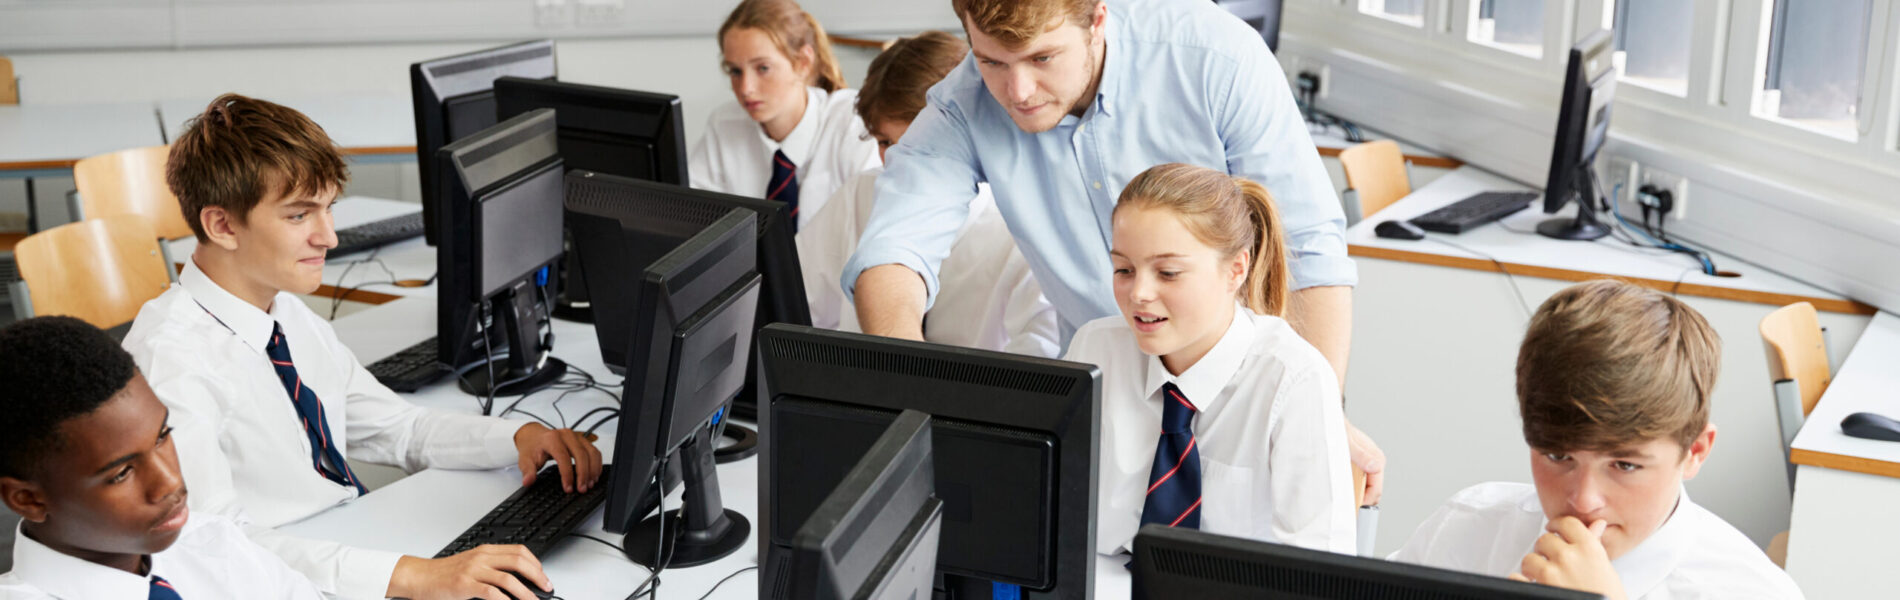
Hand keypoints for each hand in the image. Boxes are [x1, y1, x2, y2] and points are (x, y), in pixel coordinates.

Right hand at [388, 545, 548, 599]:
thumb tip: (518, 580)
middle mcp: (482, 557)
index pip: (519, 551)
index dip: (536, 563)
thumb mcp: (472, 564)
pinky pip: (491, 592)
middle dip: (537, 576)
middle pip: (518, 561)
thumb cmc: (445, 573)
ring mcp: (473, 570)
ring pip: (508, 578)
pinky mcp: (464, 584)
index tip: (544, 576)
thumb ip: (493, 568)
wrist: (419, 576)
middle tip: (546, 588)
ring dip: (526, 592)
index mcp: (486, 550)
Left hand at [514, 423, 603, 492]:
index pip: (563, 457)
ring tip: (590, 484)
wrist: (535, 436)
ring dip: (593, 470)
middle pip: (581, 454)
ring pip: (591, 452)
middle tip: (582, 489)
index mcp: (552, 439)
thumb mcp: (525, 460)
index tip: (568, 488)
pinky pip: (595, 451)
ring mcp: (576, 437)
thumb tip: (528, 481)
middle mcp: (566, 435)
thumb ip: (528, 471)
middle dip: (583, 474)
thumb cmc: (532, 448)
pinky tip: (594, 476)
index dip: (567, 474)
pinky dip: (597, 465)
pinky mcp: (583, 440)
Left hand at [1345, 419, 1384, 505]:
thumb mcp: (1347, 442)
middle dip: (1359, 500)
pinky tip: (1339, 489)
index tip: (1353, 509)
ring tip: (1340, 499)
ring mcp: (1365, 464)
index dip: (1364, 502)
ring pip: (1364, 488)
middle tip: (1344, 507)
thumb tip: (1375, 466)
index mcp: (1376, 458)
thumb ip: (1361, 454)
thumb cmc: (1338, 427)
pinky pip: (1356, 482)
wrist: (1328, 420)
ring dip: (1354, 494)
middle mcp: (1373, 462)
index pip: (1376, 490)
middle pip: (1371, 491)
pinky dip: (1349, 488)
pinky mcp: (1356, 465)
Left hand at [1508, 517, 1627, 599]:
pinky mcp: (1538, 588)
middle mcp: (1568, 557)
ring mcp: (1551, 573)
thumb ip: (1595, 545)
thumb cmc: (1607, 595)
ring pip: (1529, 557)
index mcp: (1588, 549)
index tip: (1554, 529)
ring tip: (1541, 575)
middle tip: (1550, 559)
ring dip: (1533, 566)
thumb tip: (1597, 524)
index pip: (1566, 523)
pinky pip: (1516, 577)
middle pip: (1545, 539)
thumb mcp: (1606, 568)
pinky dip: (1520, 581)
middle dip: (1545, 549)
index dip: (1557, 525)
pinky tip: (1530, 584)